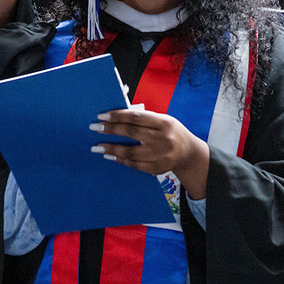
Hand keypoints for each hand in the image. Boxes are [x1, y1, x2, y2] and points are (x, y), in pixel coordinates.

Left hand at [91, 108, 208, 199]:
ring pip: (131, 152)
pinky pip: (135, 165)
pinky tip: (110, 156)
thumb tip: (116, 115)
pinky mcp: (158, 168)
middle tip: (94, 128)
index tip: (101, 116)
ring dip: (111, 149)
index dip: (117, 116)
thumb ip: (142, 117)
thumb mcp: (162, 119)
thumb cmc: (170, 131)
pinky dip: (121, 160)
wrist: (189, 153)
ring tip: (97, 146)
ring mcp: (161, 155)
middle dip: (110, 130)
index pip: (136, 117)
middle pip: (131, 133)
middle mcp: (163, 139)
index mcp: (164, 123)